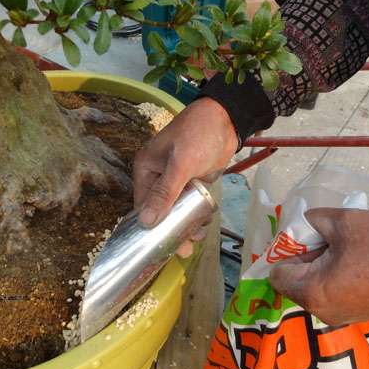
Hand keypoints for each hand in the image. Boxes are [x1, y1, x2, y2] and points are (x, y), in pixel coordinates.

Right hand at [133, 96, 237, 255]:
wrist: (226, 118)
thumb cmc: (198, 136)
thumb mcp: (180, 164)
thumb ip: (164, 193)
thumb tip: (145, 222)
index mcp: (145, 170)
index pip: (142, 205)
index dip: (150, 227)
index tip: (160, 247)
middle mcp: (156, 176)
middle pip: (158, 210)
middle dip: (170, 229)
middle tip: (184, 249)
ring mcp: (175, 180)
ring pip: (175, 209)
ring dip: (184, 224)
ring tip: (197, 238)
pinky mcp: (192, 181)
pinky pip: (189, 203)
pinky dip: (194, 214)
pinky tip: (203, 226)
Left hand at [269, 208, 368, 323]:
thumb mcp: (346, 222)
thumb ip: (315, 220)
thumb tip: (305, 223)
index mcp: (312, 293)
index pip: (278, 274)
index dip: (287, 250)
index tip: (306, 235)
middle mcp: (320, 311)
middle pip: (296, 280)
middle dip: (306, 256)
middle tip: (329, 235)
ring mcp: (340, 316)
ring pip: (316, 285)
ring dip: (323, 264)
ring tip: (346, 245)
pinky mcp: (357, 314)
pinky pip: (334, 292)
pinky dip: (337, 274)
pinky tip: (357, 258)